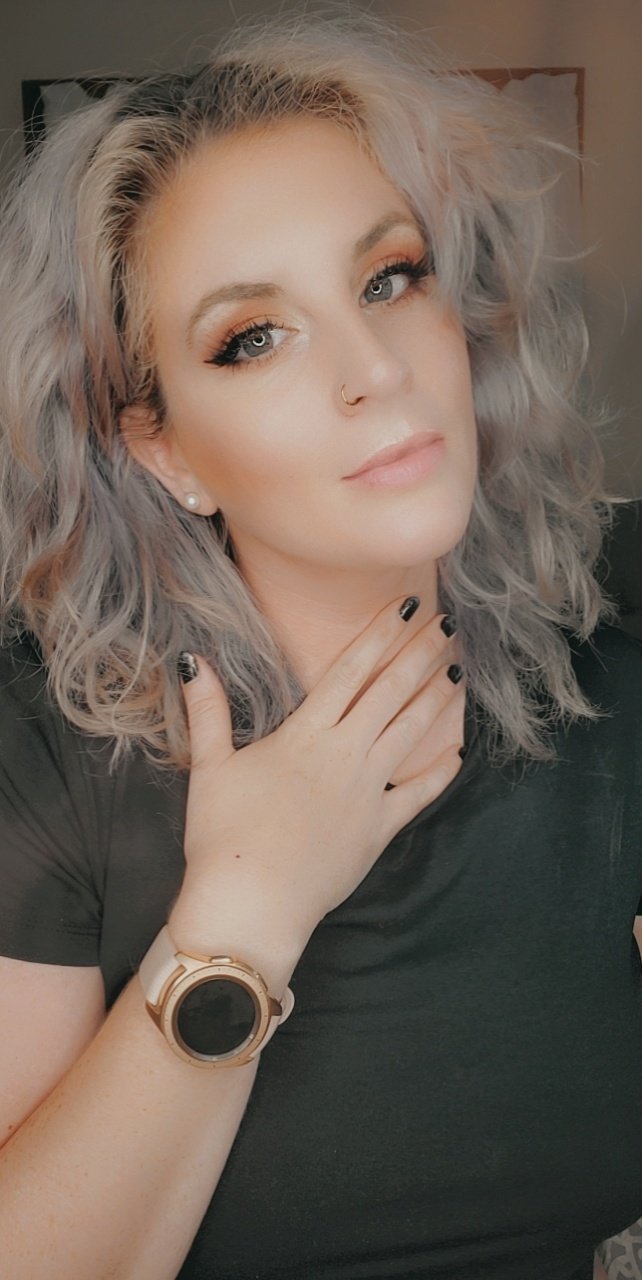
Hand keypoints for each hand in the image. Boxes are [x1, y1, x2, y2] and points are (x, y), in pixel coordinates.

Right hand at [176, 597, 463, 943]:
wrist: (252, 905)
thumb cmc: (223, 837)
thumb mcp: (209, 767)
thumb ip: (207, 711)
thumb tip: (192, 659)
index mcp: (306, 735)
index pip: (350, 671)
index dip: (380, 635)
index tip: (405, 605)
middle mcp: (345, 755)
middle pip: (391, 693)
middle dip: (421, 654)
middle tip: (447, 624)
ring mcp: (368, 792)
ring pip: (411, 733)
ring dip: (436, 700)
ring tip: (457, 672)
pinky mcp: (379, 830)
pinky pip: (418, 795)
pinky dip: (439, 772)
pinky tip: (457, 752)